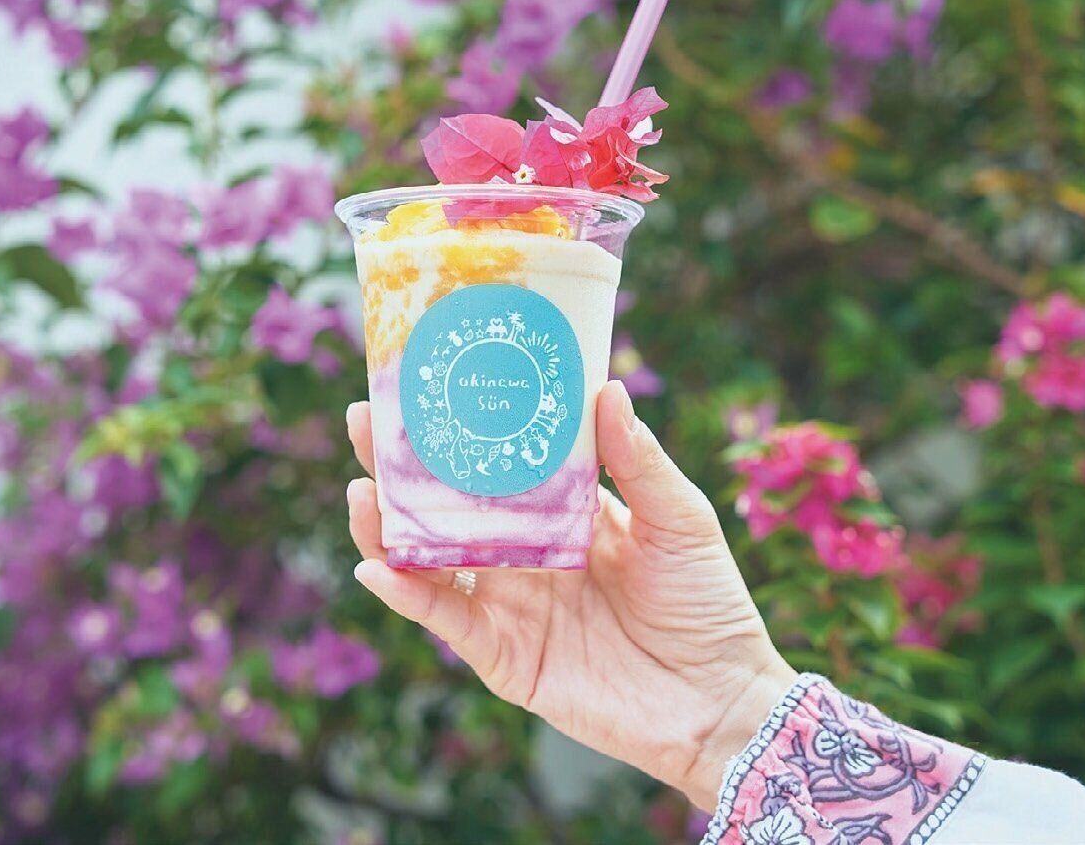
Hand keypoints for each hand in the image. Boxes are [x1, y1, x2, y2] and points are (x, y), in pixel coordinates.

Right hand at [344, 380, 796, 808]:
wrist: (722, 701)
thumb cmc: (708, 604)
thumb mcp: (679, 519)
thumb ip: (638, 460)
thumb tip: (606, 387)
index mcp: (562, 514)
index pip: (497, 464)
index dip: (460, 428)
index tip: (421, 384)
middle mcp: (524, 555)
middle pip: (447, 506)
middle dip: (401, 466)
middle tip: (363, 421)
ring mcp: (510, 606)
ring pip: (430, 561)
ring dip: (389, 529)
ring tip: (361, 491)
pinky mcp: (505, 658)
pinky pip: (446, 621)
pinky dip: (409, 595)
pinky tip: (379, 567)